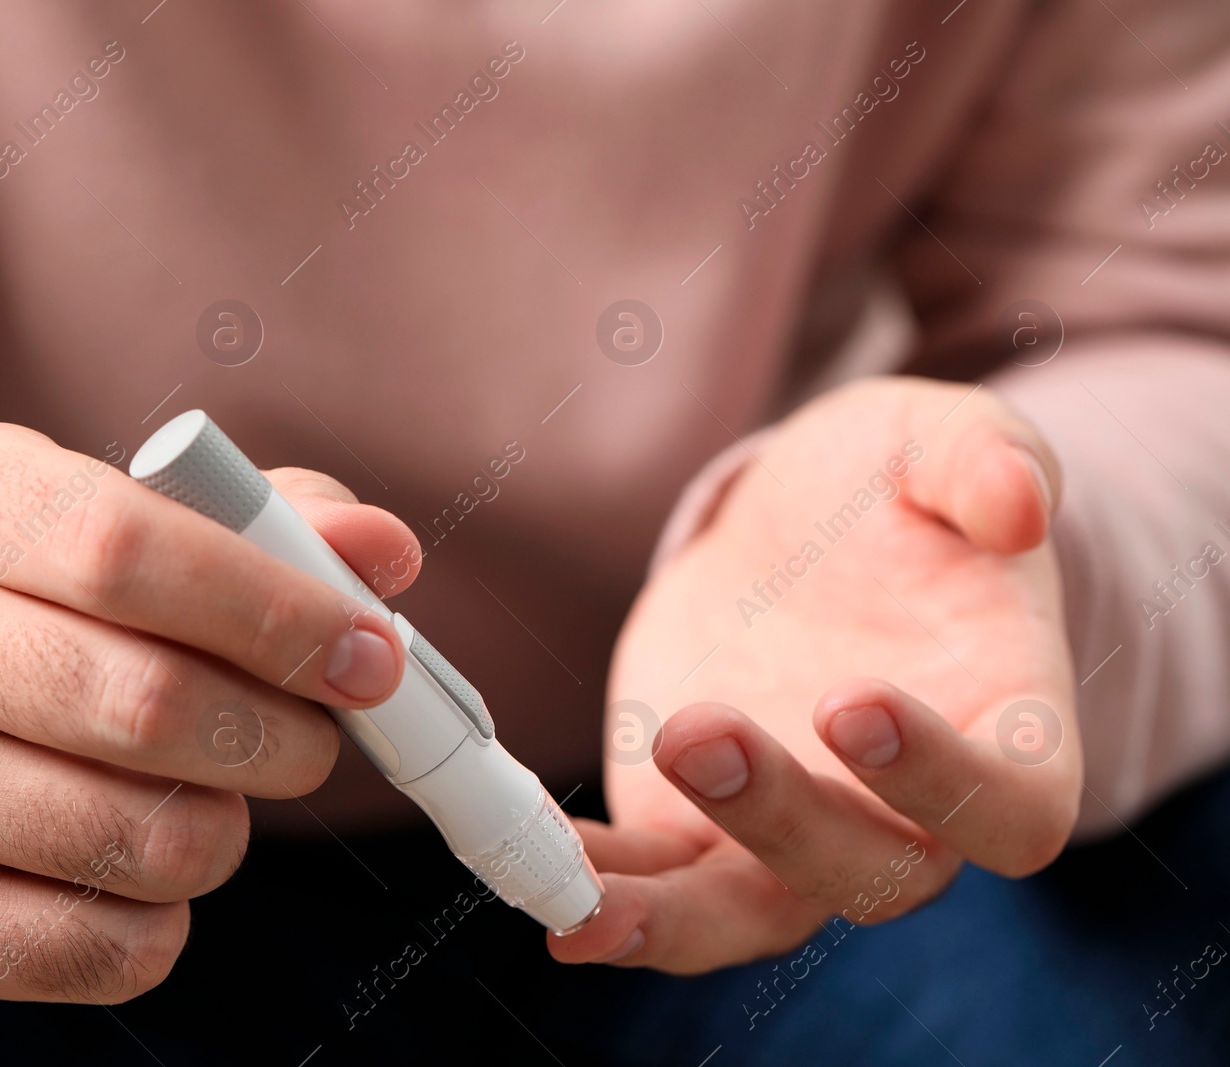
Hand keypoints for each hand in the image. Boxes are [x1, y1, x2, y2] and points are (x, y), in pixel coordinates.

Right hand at [0, 423, 417, 1005]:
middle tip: (316, 735)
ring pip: (151, 838)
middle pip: (145, 702)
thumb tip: (379, 550)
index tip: (368, 653)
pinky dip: (170, 915)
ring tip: (212, 788)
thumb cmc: (59, 603)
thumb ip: (271, 518)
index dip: (273, 608)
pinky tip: (138, 858)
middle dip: (283, 732)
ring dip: (231, 825)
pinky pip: (114, 947)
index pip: (122, 547)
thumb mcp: (141, 517)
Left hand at [552, 378, 1079, 970]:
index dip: (945, 780)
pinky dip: (596, 884)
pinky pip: (653, 885)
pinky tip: (527, 853)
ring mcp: (793, 835)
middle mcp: (905, 815)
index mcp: (1003, 732)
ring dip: (668, 917)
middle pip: (867, 874)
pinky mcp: (694, 830)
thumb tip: (1021, 502)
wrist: (796, 529)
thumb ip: (985, 459)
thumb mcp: (934, 441)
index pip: (1013, 808)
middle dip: (780, 819)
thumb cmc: (887, 493)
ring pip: (747, 915)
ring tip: (580, 899)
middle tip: (695, 735)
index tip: (850, 702)